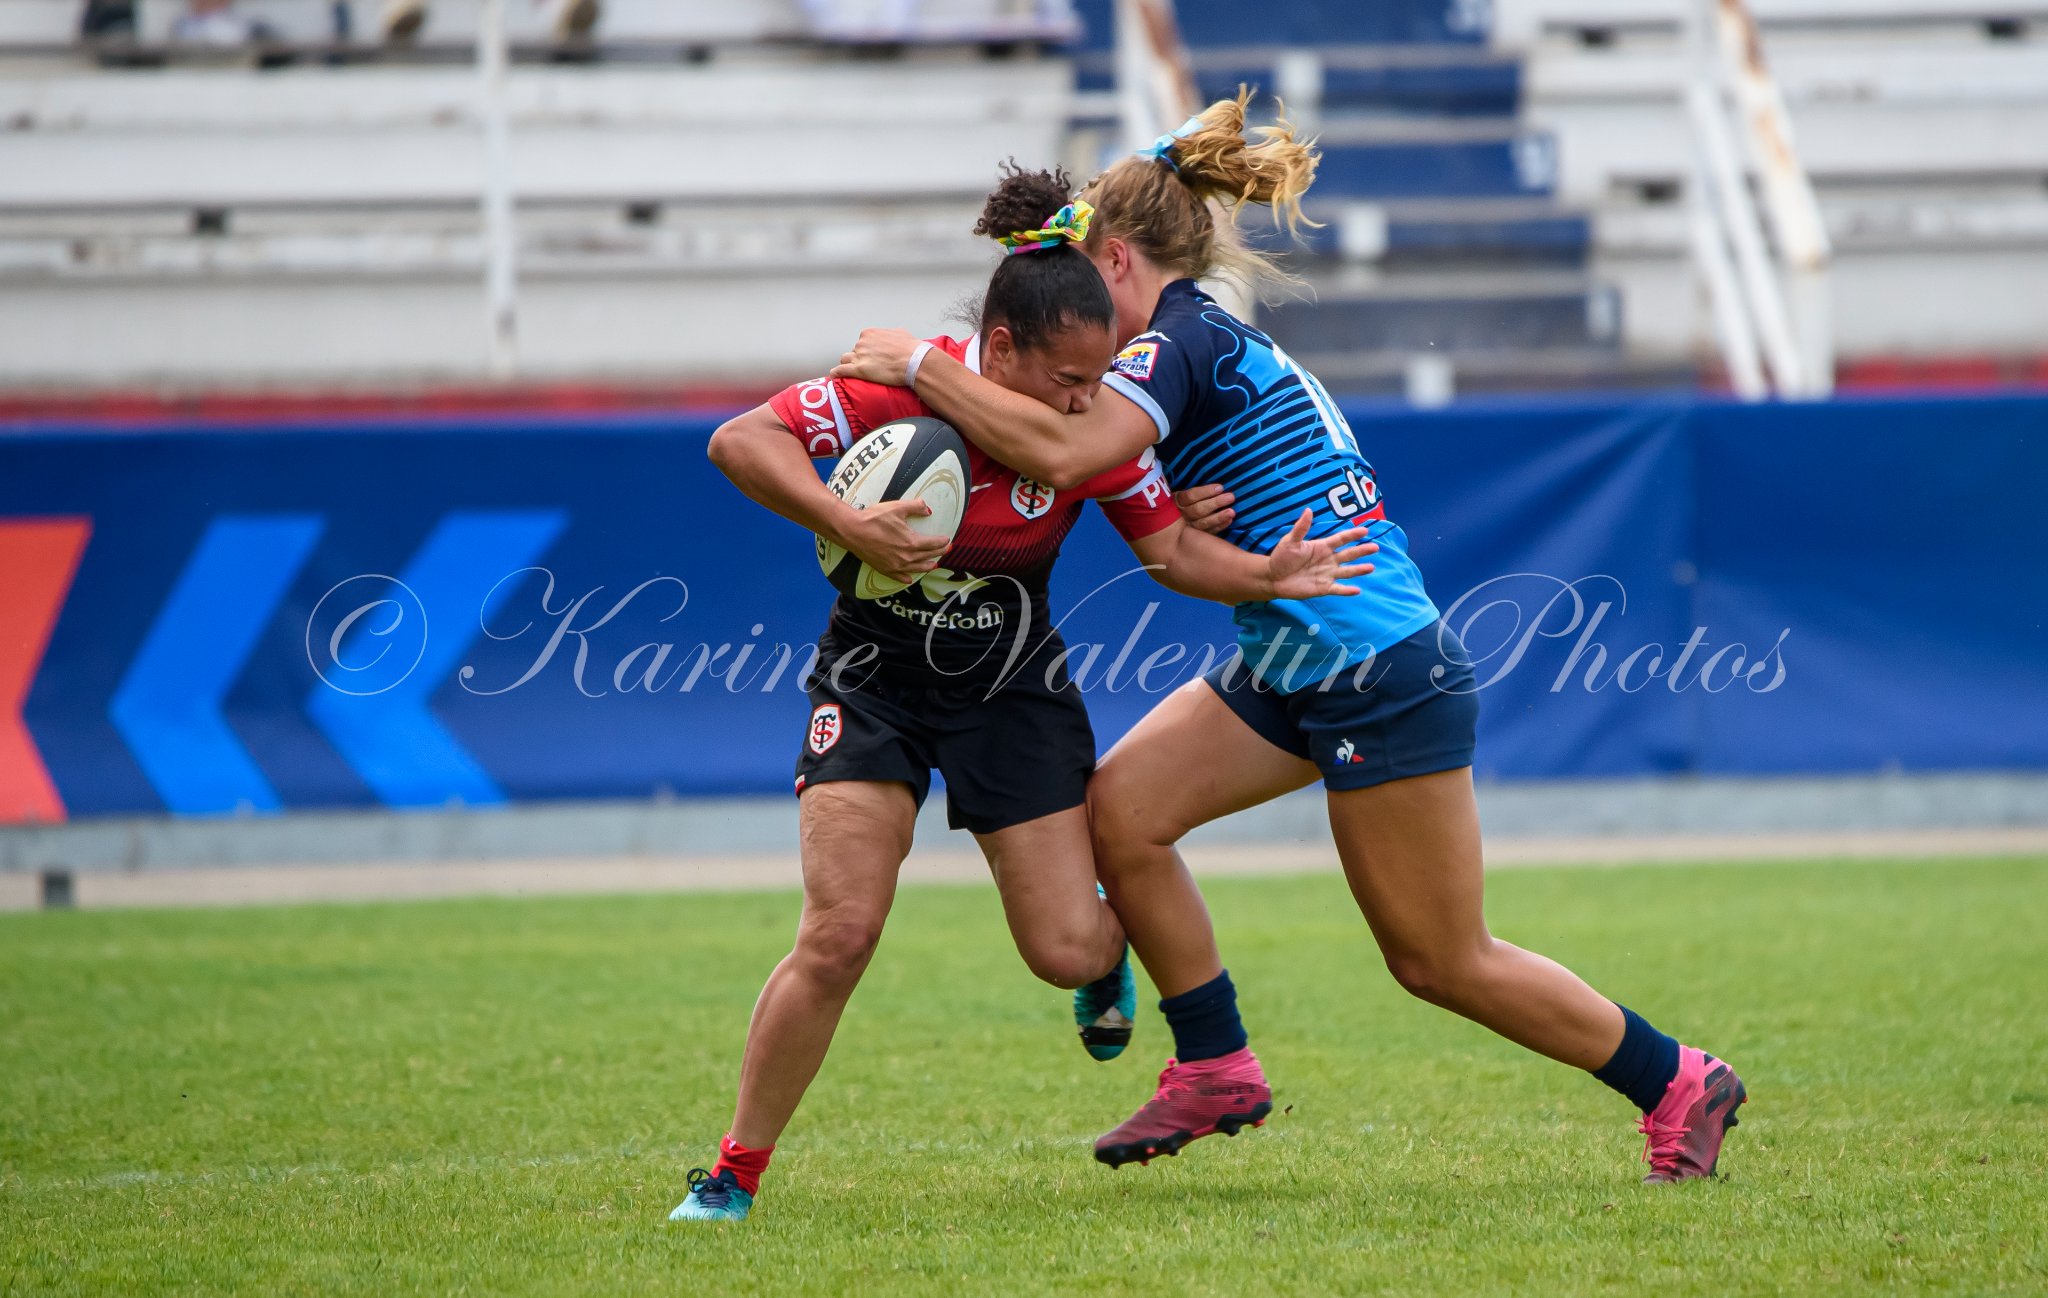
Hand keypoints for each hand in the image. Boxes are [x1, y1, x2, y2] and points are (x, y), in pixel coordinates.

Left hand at [832, 328, 922, 388]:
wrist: (914, 361)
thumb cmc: (911, 349)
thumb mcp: (901, 333)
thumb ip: (891, 334)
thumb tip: (894, 336)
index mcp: (870, 333)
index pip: (862, 341)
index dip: (866, 350)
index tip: (872, 355)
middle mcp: (862, 343)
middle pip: (854, 351)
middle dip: (859, 357)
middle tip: (869, 365)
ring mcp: (859, 356)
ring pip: (846, 359)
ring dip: (848, 364)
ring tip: (853, 371)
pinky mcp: (859, 370)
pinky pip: (841, 371)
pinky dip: (837, 373)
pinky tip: (835, 376)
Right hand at [834, 498, 948, 583]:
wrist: (852, 531)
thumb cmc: (874, 518)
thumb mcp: (897, 507)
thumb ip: (916, 507)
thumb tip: (928, 509)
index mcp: (912, 542)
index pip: (934, 544)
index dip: (943, 542)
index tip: (948, 540)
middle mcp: (906, 557)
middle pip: (928, 556)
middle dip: (939, 552)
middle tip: (946, 550)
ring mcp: (896, 566)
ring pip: (917, 569)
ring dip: (928, 566)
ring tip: (934, 564)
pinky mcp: (884, 570)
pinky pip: (899, 577)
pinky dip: (907, 577)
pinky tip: (910, 578)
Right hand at [1175, 483, 1234, 534]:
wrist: (1174, 521)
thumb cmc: (1185, 501)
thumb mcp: (1184, 493)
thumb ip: (1195, 490)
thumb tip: (1216, 486)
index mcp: (1178, 501)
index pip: (1191, 496)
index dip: (1206, 492)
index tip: (1220, 487)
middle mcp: (1181, 515)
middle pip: (1198, 510)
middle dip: (1215, 503)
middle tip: (1231, 497)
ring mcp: (1188, 527)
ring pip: (1203, 523)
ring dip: (1219, 517)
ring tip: (1232, 512)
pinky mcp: (1196, 536)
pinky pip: (1208, 532)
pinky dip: (1219, 526)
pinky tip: (1229, 520)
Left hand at [1266, 508, 1377, 599]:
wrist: (1273, 577)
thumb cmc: (1281, 557)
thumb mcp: (1290, 541)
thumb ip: (1301, 528)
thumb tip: (1308, 510)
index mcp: (1322, 547)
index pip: (1341, 539)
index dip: (1352, 535)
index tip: (1365, 530)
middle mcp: (1328, 560)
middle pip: (1348, 554)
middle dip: (1362, 551)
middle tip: (1375, 547)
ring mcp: (1327, 574)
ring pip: (1347, 571)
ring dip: (1359, 570)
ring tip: (1371, 567)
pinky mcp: (1323, 588)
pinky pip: (1338, 589)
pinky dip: (1347, 590)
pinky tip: (1357, 590)